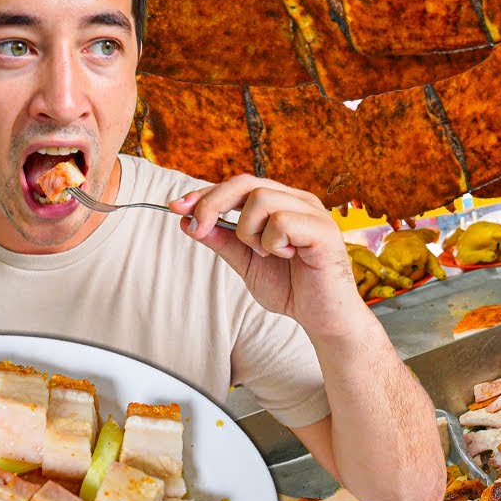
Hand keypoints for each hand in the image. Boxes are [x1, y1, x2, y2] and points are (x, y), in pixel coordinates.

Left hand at [169, 176, 362, 339]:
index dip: (205, 194)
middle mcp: (297, 200)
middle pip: (245, 183)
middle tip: (199, 229)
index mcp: (282, 203)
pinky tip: (287, 257)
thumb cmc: (292, 288)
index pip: (237, 186)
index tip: (176, 209)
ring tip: (265, 254)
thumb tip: (190, 221)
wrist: (323, 318)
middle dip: (212, 204)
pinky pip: (281, 221)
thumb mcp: (246, 263)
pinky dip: (273, 243)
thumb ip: (223, 241)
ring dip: (249, 231)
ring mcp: (312, 211)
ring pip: (260, 199)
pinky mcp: (323, 228)